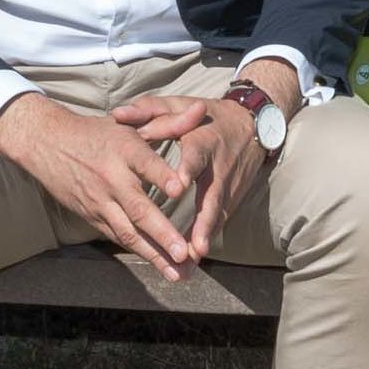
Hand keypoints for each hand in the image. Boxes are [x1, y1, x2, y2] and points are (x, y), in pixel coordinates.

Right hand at [0, 92, 197, 278]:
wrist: (47, 143)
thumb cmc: (97, 133)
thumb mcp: (131, 121)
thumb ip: (172, 121)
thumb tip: (202, 109)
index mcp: (124, 148)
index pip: (145, 162)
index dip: (162, 175)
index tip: (180, 188)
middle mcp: (112, 177)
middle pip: (138, 208)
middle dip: (162, 233)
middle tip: (185, 252)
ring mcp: (100, 201)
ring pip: (128, 232)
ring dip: (154, 255)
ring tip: (177, 273)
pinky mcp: (92, 217)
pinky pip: (118, 237)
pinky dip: (139, 252)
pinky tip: (160, 266)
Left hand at [114, 89, 271, 262]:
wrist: (251, 123)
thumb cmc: (204, 115)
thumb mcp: (177, 105)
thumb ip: (147, 110)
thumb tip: (117, 115)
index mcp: (202, 140)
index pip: (195, 156)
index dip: (188, 170)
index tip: (178, 187)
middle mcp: (218, 166)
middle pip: (212, 196)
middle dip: (203, 222)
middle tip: (192, 247)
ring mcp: (228, 185)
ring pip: (217, 215)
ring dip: (205, 239)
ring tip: (190, 263)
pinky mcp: (232, 197)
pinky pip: (219, 220)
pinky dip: (207, 239)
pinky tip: (194, 261)